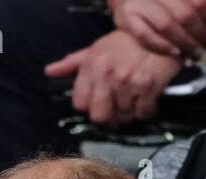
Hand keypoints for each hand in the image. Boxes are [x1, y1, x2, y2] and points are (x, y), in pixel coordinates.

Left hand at [45, 31, 180, 126]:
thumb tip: (50, 71)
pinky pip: (142, 113)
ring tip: (133, 100)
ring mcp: (127, 82)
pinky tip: (146, 100)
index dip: (90, 107)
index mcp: (91, 66)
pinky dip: (146, 110)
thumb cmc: (124, 43)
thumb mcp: (95, 49)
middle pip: (99, 117)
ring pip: (123, 117)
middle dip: (108, 118)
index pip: (80, 105)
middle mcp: (106, 75)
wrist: (155, 34)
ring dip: (129, 113)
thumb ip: (72, 63)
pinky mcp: (147, 87)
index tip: (99, 104)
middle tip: (116, 111)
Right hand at [112, 0, 205, 57]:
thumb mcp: (180, 0)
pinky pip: (146, 35)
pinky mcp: (126, 16)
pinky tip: (175, 52)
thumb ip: (198, 5)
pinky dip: (162, 46)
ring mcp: (140, 1)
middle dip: (199, 34)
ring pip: (166, 25)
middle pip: (185, 14)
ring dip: (184, 43)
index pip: (200, 1)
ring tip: (194, 52)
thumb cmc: (161, 1)